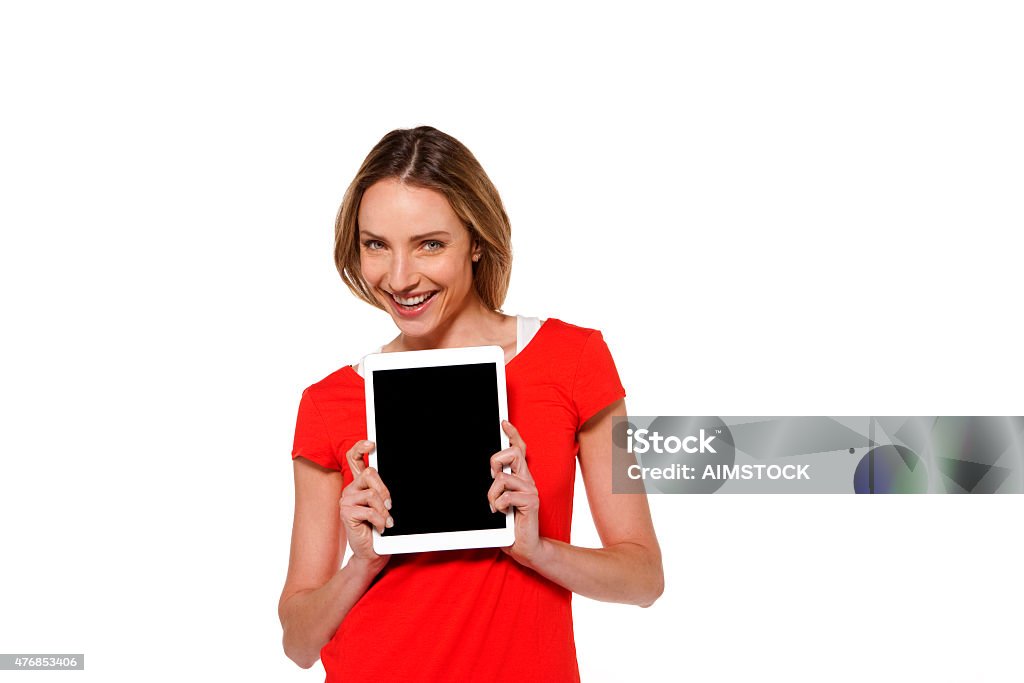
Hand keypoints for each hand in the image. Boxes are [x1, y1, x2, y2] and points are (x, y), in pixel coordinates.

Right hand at [339, 439, 392, 564]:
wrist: (373, 551)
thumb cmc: (380, 527)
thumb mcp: (384, 505)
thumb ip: (382, 491)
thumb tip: (390, 483)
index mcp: (359, 484)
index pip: (353, 458)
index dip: (360, 448)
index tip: (371, 444)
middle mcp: (350, 489)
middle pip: (369, 473)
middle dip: (384, 490)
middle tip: (389, 505)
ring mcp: (346, 500)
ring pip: (372, 493)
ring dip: (384, 510)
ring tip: (385, 521)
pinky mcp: (346, 513)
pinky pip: (370, 510)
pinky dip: (380, 520)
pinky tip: (380, 527)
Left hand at [488, 420, 542, 565]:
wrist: (525, 546)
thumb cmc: (510, 525)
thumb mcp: (500, 500)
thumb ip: (497, 486)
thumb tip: (489, 474)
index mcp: (520, 477)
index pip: (519, 450)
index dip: (512, 434)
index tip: (504, 423)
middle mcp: (527, 480)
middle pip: (513, 453)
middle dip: (496, 461)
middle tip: (492, 476)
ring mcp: (531, 490)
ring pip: (503, 477)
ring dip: (492, 494)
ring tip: (495, 506)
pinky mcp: (531, 502)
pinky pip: (507, 495)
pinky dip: (499, 505)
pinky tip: (502, 513)